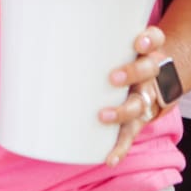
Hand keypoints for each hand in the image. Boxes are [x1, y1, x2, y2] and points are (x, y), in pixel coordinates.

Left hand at [98, 25, 170, 167]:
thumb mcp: (112, 44)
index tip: (138, 41)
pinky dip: (120, 147)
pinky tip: (110, 158)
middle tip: (114, 77)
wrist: (151, 83)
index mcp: (144, 50)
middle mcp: (150, 73)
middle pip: (150, 70)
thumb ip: (84, 37)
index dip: (150, 39)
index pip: (156, 39)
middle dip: (133, 73)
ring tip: (103, 115)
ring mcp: (146, 97)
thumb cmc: (118, 58)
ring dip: (124, 110)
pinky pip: (131, 134)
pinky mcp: (138, 120)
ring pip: (142, 103)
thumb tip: (34, 32)